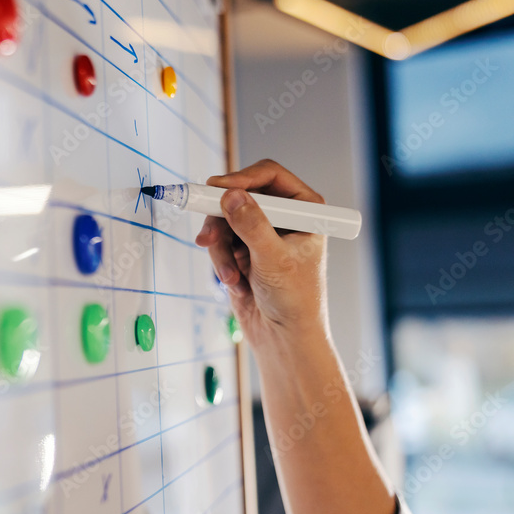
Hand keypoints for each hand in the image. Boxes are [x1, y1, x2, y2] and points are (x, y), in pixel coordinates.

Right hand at [195, 160, 329, 346]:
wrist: (283, 338)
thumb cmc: (295, 301)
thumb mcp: (274, 259)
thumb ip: (251, 225)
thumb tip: (231, 196)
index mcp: (305, 209)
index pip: (270, 175)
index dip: (241, 179)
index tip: (216, 189)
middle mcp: (283, 216)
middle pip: (240, 195)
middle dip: (223, 220)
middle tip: (208, 236)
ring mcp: (261, 233)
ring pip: (224, 219)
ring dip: (221, 248)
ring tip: (229, 275)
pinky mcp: (243, 250)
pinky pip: (219, 241)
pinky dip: (220, 261)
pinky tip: (233, 281)